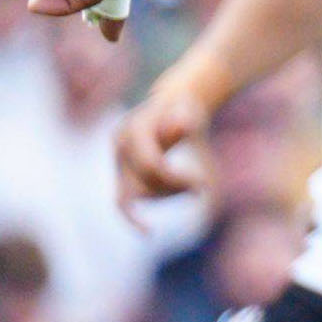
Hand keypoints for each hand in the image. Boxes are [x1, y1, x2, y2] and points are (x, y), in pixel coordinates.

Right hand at [115, 82, 213, 201]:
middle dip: (173, 190)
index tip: (203, 188)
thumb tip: (184, 125)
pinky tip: (160, 216)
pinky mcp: (123, 173)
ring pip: (140, 195)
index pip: (151, 166)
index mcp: (133, 131)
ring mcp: (118, 160)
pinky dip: (151, 204)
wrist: (171, 105)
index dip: (173, 181)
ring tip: (195, 182)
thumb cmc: (184, 109)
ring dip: (170, 194)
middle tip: (201, 186)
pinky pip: (129, 199)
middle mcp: (119, 146)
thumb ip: (186, 120)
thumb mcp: (189, 111)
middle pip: (141, 185)